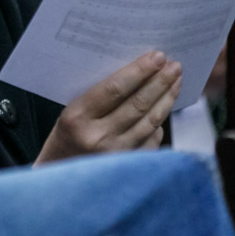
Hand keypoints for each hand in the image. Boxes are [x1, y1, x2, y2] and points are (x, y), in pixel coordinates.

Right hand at [35, 50, 180, 163]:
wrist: (58, 178)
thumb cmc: (65, 138)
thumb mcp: (70, 113)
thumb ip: (98, 98)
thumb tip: (136, 74)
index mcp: (77, 118)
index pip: (115, 89)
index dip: (139, 71)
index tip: (157, 57)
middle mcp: (97, 137)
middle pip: (138, 104)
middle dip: (160, 82)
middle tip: (174, 65)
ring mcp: (115, 154)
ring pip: (150, 121)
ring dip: (166, 99)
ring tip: (176, 81)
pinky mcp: (128, 167)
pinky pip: (152, 140)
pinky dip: (160, 122)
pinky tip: (165, 107)